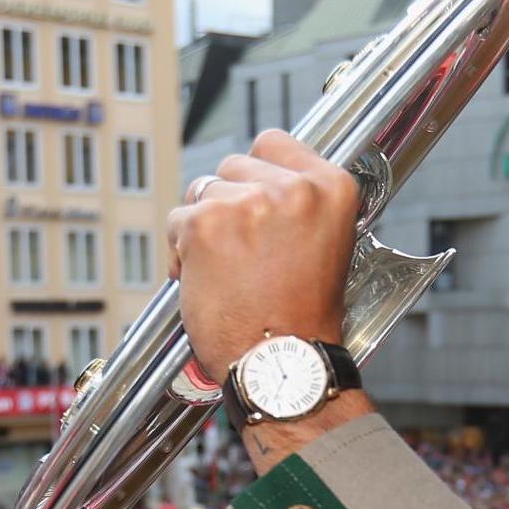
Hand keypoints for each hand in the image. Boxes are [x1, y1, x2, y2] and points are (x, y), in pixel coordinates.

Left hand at [167, 131, 355, 382]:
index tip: (256, 200)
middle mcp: (292, 188)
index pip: (274, 143)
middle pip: (234, 164)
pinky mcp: (205, 224)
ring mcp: (246, 203)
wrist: (283, 365)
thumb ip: (299, 205)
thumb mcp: (327, 247)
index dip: (258, 173)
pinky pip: (177, 221)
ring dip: (204, 227)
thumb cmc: (303, 321)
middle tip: (243, 251)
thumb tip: (262, 179)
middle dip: (228, 200)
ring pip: (202, 190)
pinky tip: (207, 281)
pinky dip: (183, 252)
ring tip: (228, 271)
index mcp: (331, 188)